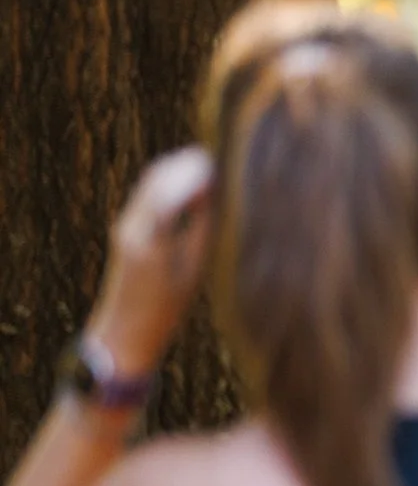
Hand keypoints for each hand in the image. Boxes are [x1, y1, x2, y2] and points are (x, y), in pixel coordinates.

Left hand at [89, 147, 213, 370]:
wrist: (125, 331)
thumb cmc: (167, 309)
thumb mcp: (195, 269)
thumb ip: (205, 229)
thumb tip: (219, 194)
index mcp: (151, 240)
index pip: (172, 191)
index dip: (198, 172)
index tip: (224, 160)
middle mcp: (132, 226)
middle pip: (158, 178)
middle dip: (187, 163)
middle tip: (220, 154)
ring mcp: (125, 225)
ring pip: (151, 182)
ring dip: (178, 169)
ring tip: (209, 164)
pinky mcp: (125, 229)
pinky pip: (149, 195)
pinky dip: (170, 183)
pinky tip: (192, 185)